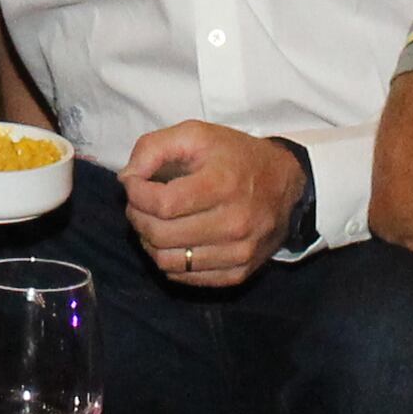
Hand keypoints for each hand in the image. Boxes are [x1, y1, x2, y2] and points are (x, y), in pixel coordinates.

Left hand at [119, 122, 303, 289]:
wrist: (286, 184)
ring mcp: (239, 252)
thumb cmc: (235, 157)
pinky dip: (170, 261)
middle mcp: (234, 223)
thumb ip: (153, 148)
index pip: (162, 204)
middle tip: (138, 205)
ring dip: (149, 242)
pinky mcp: (240, 272)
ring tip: (153, 223)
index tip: (133, 184)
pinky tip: (172, 241)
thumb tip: (126, 179)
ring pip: (169, 261)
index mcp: (222, 185)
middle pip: (161, 235)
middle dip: (137, 218)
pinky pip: (187, 278)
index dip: (135, 195)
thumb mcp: (195, 135)